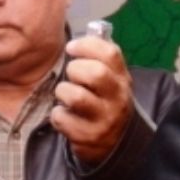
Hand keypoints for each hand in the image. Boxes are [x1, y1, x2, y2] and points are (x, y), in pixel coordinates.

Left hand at [52, 35, 132, 164]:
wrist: (117, 143)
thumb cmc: (106, 103)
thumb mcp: (112, 81)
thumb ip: (101, 59)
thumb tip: (83, 36)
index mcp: (122, 79)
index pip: (110, 53)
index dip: (86, 45)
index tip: (71, 48)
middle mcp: (117, 99)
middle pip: (95, 73)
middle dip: (75, 69)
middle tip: (71, 75)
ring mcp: (104, 120)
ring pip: (76, 96)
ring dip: (63, 92)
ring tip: (65, 96)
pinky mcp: (88, 137)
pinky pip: (62, 118)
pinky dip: (57, 115)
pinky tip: (64, 115)